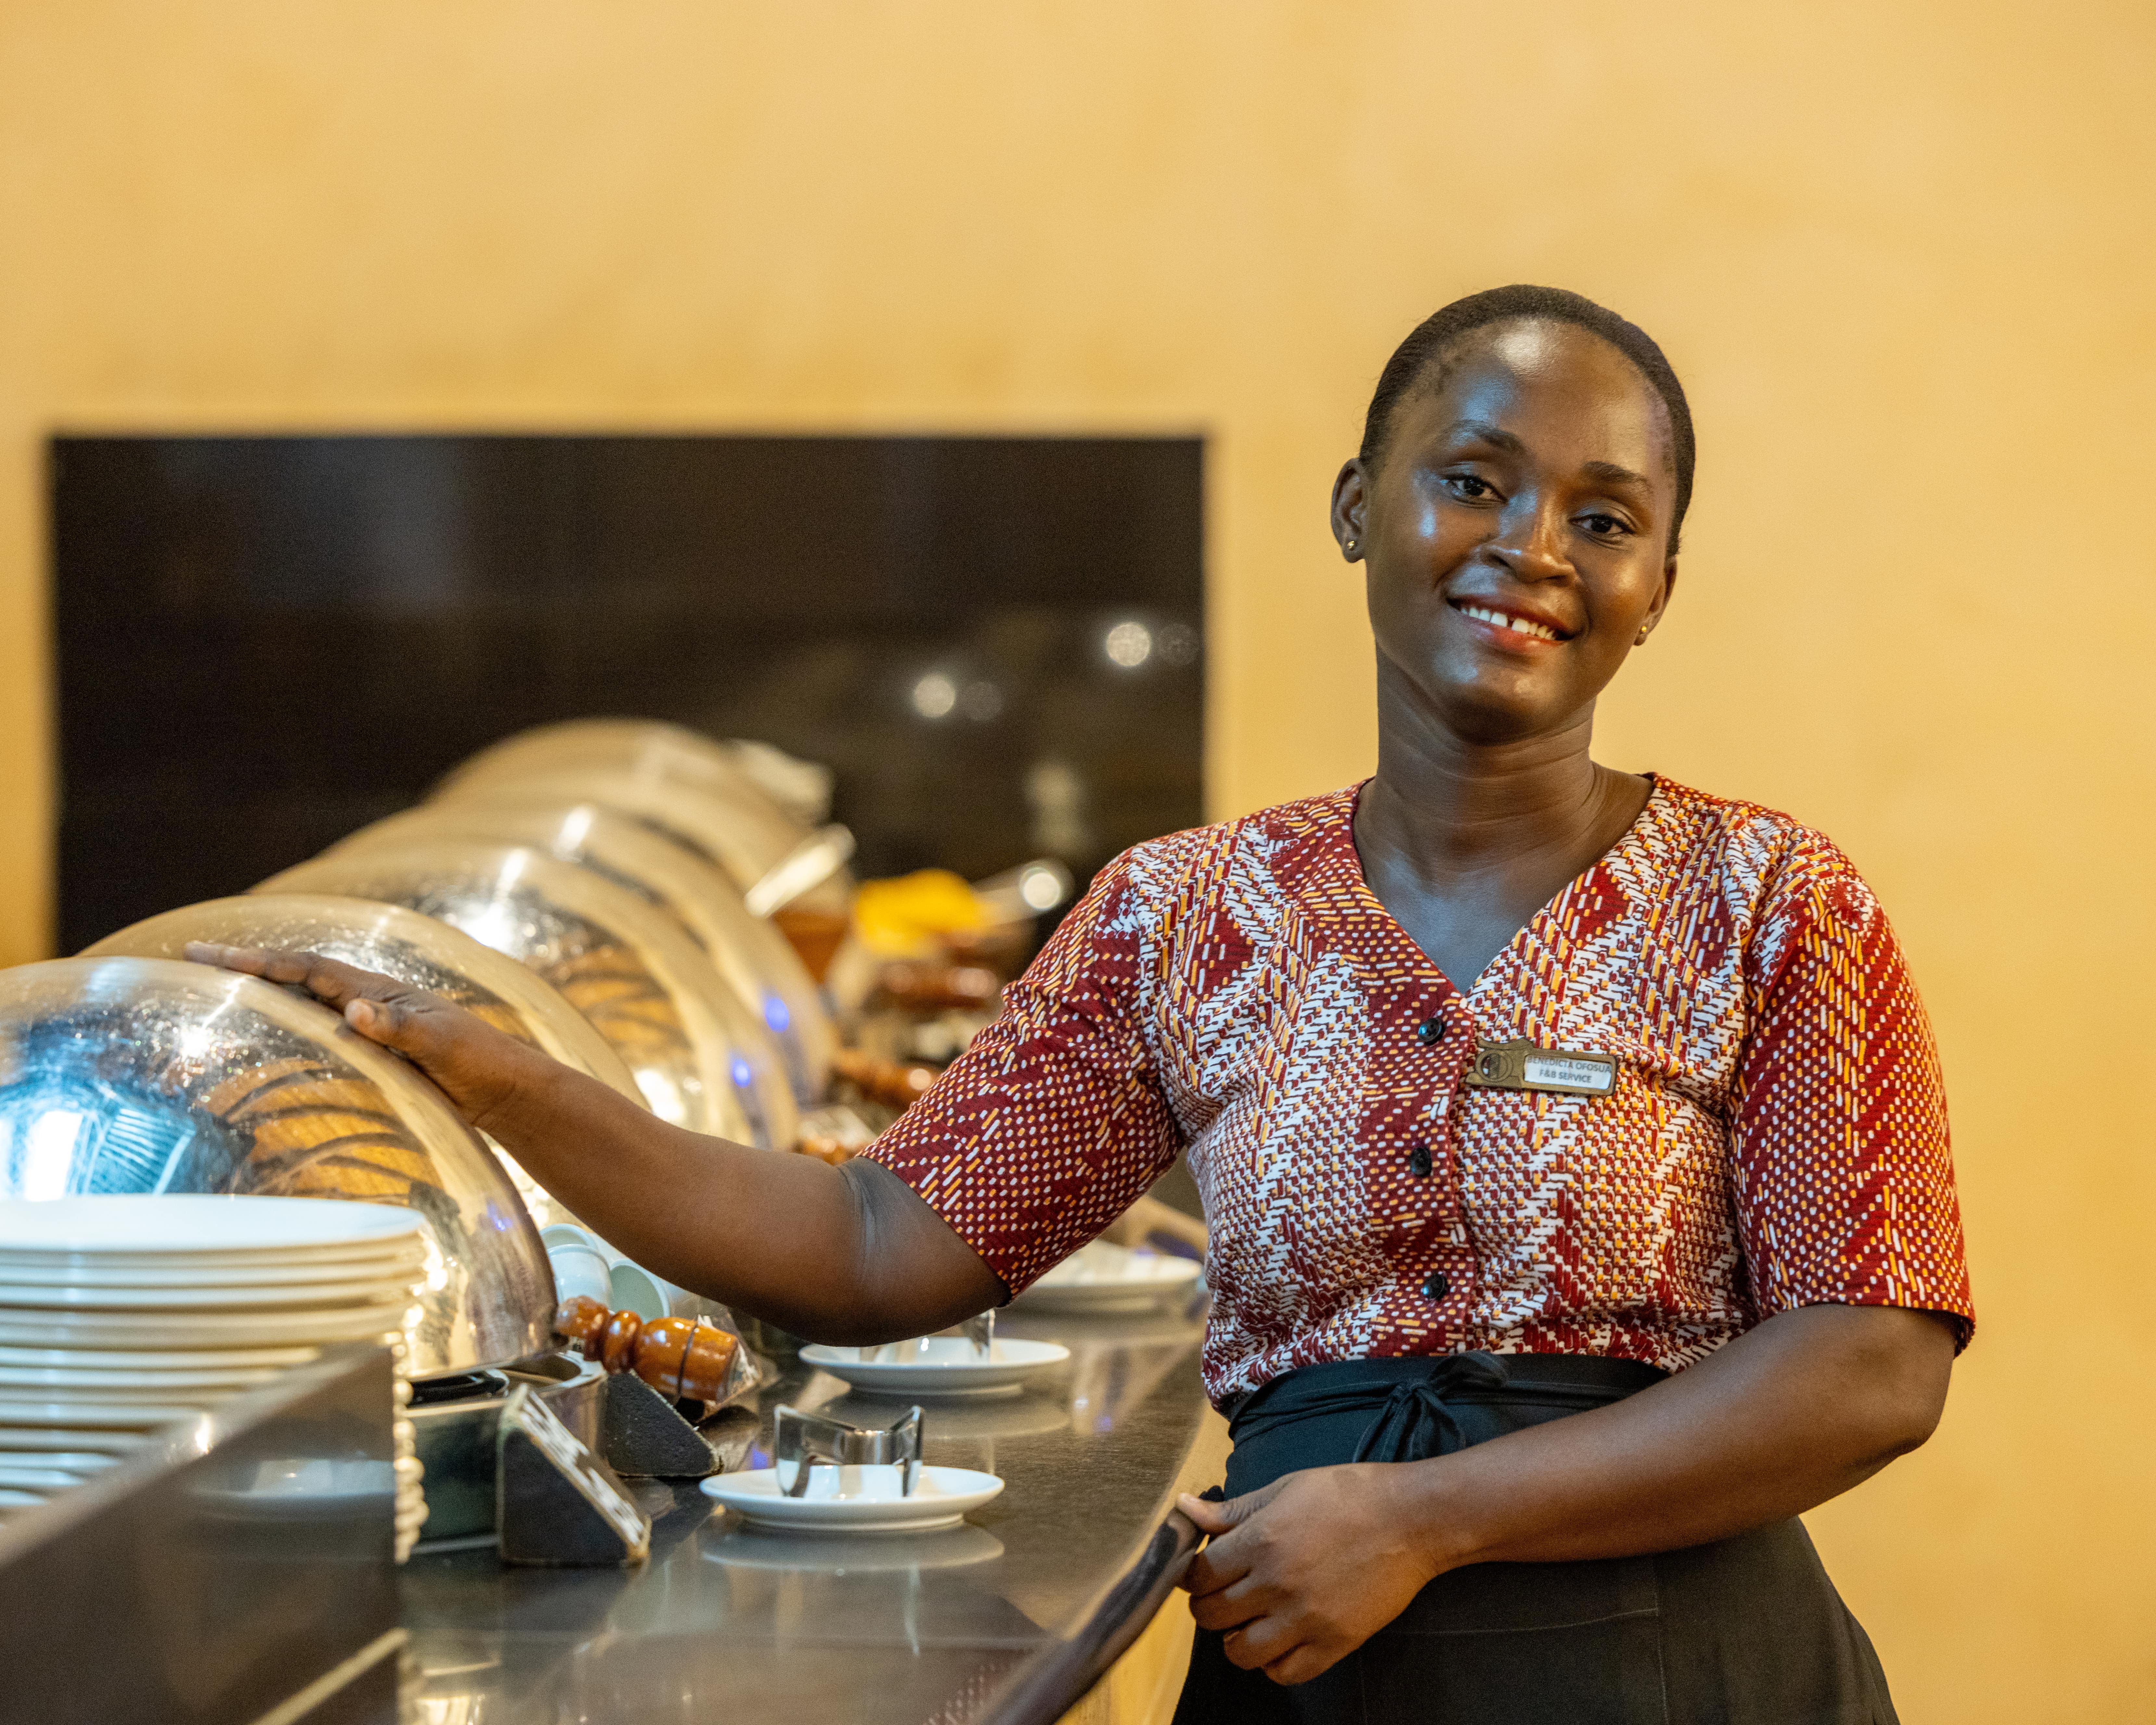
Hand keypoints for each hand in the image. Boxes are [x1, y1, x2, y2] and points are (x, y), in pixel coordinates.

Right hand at [183, 943, 561, 1136]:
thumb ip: (400, 1028)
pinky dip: (289, 1024)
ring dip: (263, 992)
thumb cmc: (478, 1062)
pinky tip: (267, 1034)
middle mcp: (369, 1000)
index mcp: (379, 991)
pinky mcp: (374, 1049)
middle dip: (247, 966)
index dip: (258, 960)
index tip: (210, 954)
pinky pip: (320, 1029)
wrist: (504, 1088)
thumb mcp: (440, 1044)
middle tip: (194, 957)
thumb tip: (354, 1010)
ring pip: (304, 1000)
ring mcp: (370, 1023)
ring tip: (214, 990)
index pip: (307, 967)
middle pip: (297, 974)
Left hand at [1177, 1463, 1439, 1685]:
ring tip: (1250, 1620)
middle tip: (1225, 1594)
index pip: (1198, 1576)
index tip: (1202, 1572)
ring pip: (1241, 1652)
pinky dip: (1274, 1663)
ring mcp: (1306, 1618)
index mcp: (1261, 1540)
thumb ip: (1231, 1510)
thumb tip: (1183, 1509)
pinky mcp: (1335, 1642)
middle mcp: (1277, 1583)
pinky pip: (1285, 1673)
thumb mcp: (1284, 1489)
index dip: (1193, 1576)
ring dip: (1236, 1639)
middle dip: (1209, 1606)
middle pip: (1212, 1615)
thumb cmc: (1348, 1495)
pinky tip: (1279, 1640)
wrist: (1412, 1519)